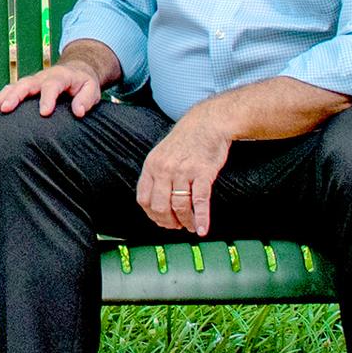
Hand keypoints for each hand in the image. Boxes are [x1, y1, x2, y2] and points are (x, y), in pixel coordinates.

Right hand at [0, 61, 104, 118]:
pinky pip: (8, 92)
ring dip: (0, 98)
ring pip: (12, 87)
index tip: (44, 113)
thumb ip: (86, 99)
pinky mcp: (24, 87)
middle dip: (14, 96)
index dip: (47, 98)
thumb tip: (78, 112)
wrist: (76, 70)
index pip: (52, 86)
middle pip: (25, 84)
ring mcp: (31, 82)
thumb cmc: (83, 83)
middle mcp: (42, 78)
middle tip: (5, 109)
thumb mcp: (91, 89)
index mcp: (60, 77)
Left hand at [135, 111, 230, 236]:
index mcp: (152, 166)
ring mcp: (183, 171)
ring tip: (190, 226)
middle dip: (168, 222)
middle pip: (160, 207)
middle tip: (177, 226)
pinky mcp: (202, 173)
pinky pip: (199, 201)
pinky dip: (201, 219)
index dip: (152, 215)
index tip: (161, 220)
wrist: (207, 123)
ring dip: (185, 222)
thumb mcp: (162, 154)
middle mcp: (164, 169)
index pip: (143, 199)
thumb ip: (156, 175)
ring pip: (179, 206)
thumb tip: (156, 203)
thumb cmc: (186, 140)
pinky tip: (202, 229)